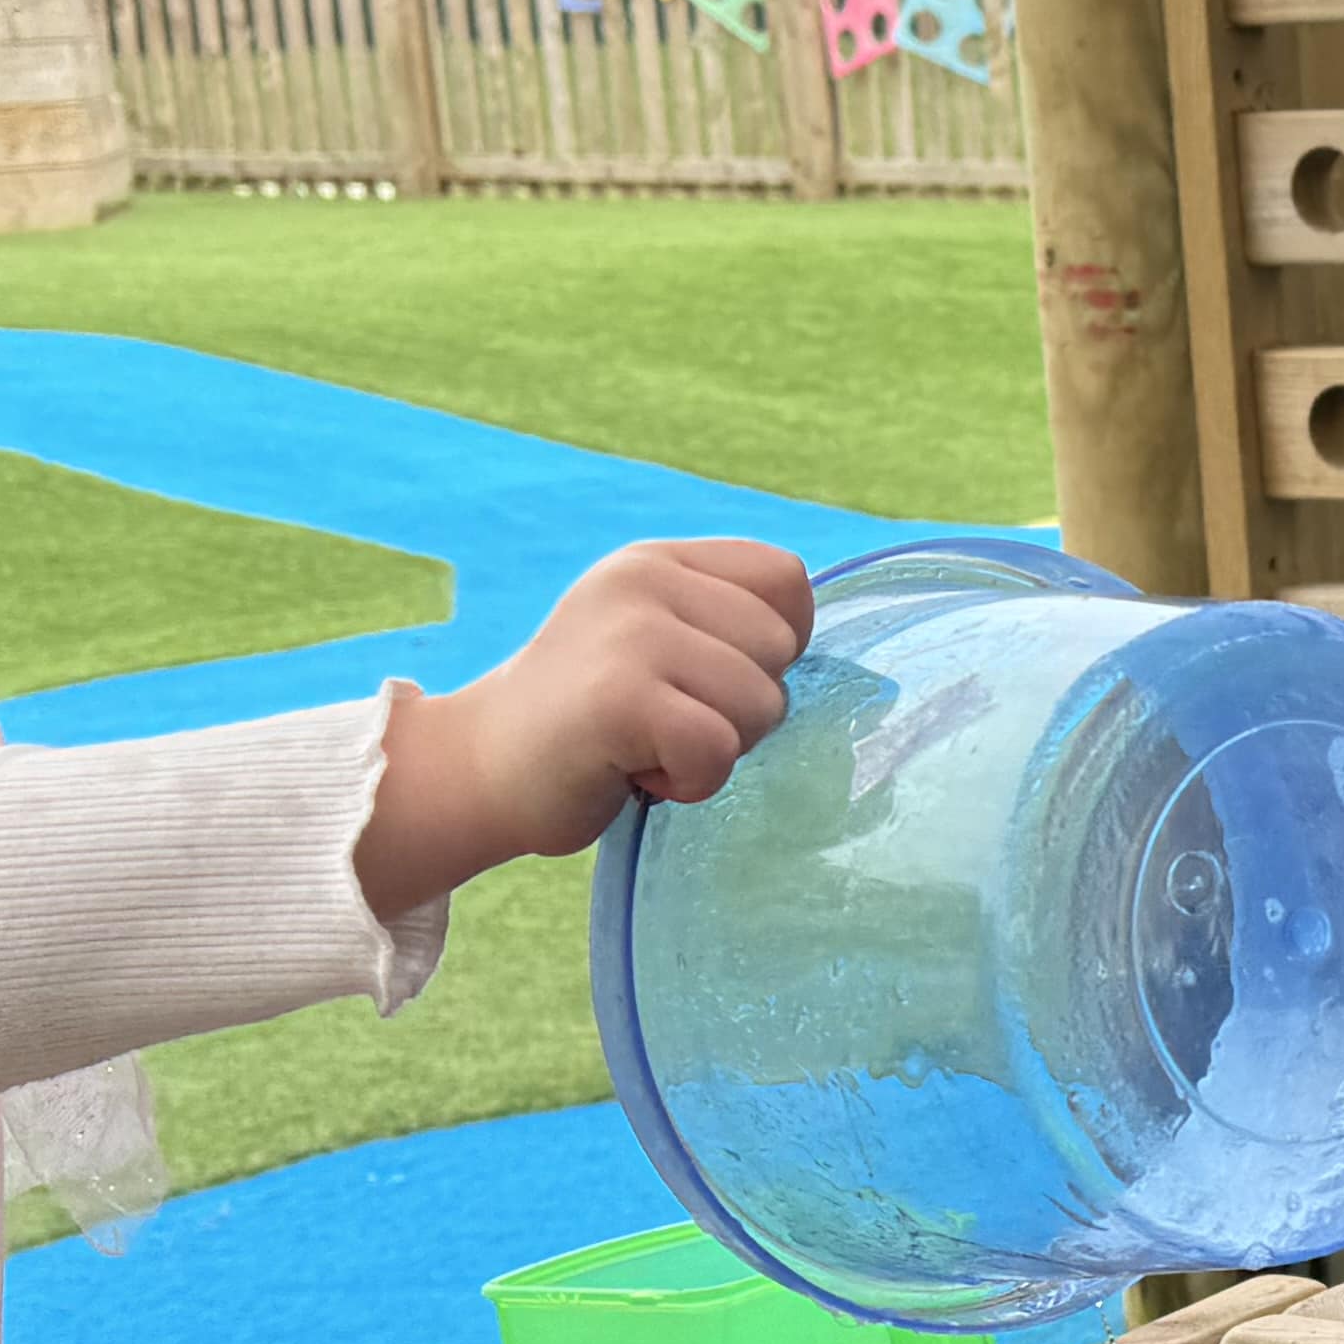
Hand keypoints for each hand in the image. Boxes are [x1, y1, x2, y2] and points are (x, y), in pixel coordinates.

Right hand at [357, 539, 812, 921]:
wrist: (479, 772)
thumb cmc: (589, 726)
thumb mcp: (657, 643)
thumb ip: (728, 630)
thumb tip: (863, 678)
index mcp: (658, 562)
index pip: (788, 580)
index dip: (778, 646)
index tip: (715, 681)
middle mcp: (644, 581)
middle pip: (780, 650)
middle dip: (741, 709)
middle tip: (665, 724)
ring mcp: (631, 632)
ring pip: (759, 704)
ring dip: (715, 751)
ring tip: (645, 746)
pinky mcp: (621, 696)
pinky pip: (718, 748)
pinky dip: (691, 781)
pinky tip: (635, 772)